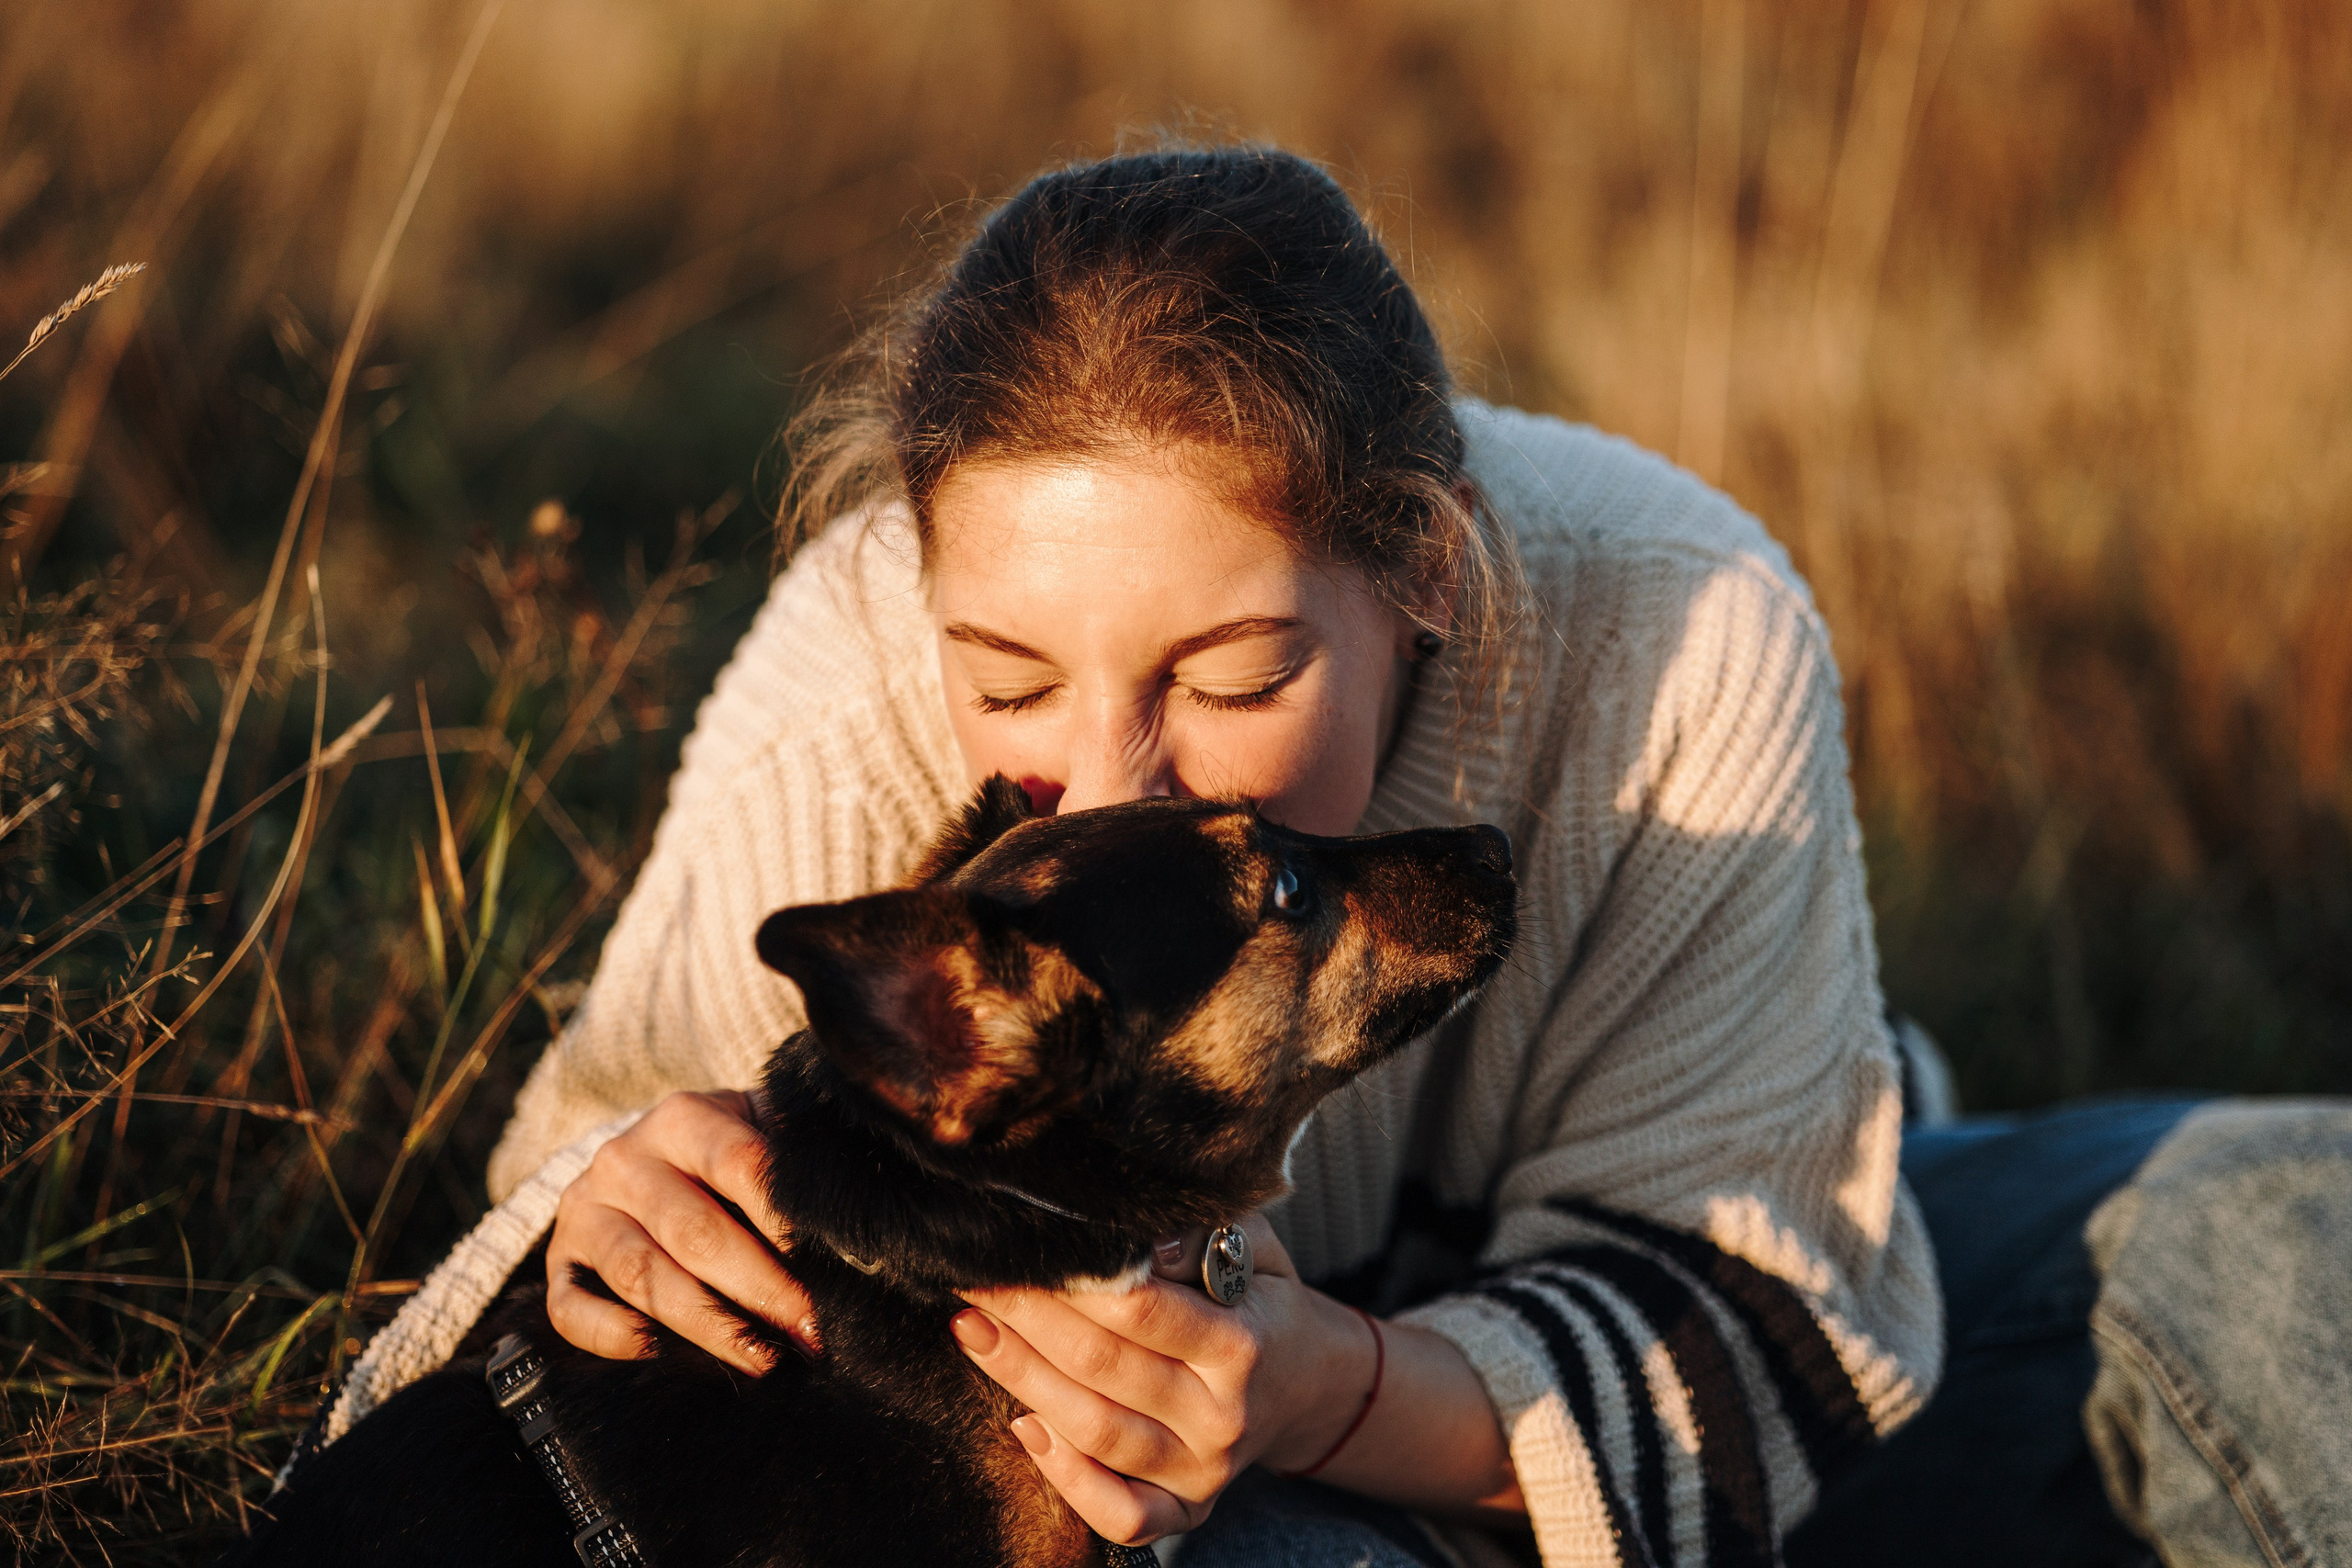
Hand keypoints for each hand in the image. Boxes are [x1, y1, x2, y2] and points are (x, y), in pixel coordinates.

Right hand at [545, 1089, 812, 1371]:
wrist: (648, 1160)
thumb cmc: (729, 1155)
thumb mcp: (761, 1133)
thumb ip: (794, 1166)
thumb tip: (852, 1225)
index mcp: (683, 1118)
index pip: (739, 1164)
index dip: (786, 1219)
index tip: (832, 1266)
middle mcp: (624, 1159)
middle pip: (695, 1231)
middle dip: (761, 1288)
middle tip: (809, 1330)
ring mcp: (585, 1211)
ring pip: (642, 1274)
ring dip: (705, 1324)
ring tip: (761, 1359)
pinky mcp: (559, 1263)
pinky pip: (570, 1309)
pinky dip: (611, 1335)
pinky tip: (659, 1353)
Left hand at [951, 1215, 1376, 1545]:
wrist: (1309, 1380)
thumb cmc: (1259, 1296)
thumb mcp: (1251, 1243)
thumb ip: (1196, 1230)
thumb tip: (1128, 1234)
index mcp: (1241, 1343)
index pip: (1139, 1309)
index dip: (1067, 1279)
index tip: (1013, 1246)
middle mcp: (1223, 1415)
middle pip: (1103, 1368)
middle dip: (1026, 1319)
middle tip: (972, 1280)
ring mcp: (1205, 1470)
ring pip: (1095, 1433)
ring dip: (1022, 1380)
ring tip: (973, 1332)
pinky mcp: (1188, 1509)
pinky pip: (1121, 1515)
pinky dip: (1066, 1478)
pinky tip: (1022, 1426)